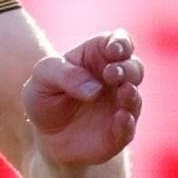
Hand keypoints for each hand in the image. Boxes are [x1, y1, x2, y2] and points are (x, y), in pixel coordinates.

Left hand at [24, 31, 143, 167]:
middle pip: (133, 67)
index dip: (121, 43)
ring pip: (135, 97)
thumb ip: (65, 75)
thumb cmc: (45, 96)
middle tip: (111, 74)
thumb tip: (94, 89)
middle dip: (127, 68)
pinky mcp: (117, 133)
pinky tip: (122, 117)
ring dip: (131, 93)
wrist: (43, 135)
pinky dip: (127, 122)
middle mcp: (115, 80)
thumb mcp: (43, 77)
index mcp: (99, 57)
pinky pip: (128, 128)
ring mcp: (119, 107)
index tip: (113, 50)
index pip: (119, 42)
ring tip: (123, 91)